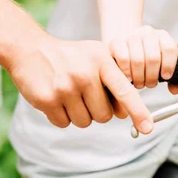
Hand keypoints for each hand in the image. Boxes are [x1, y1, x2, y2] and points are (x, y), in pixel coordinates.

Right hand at [7, 35, 152, 132]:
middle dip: (98, 111)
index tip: (148, 128)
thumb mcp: (96, 56)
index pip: (125, 91)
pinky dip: (63, 117)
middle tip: (86, 95)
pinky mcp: (47, 100)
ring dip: (80, 115)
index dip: (138, 112)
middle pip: (105, 115)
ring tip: (70, 94)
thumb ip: (115, 80)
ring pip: (85, 122)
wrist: (29, 49)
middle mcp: (85, 74)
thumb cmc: (71, 57)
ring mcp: (65, 88)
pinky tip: (57, 99)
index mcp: (102, 61)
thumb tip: (125, 113)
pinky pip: (65, 123)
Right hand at [108, 26, 177, 94]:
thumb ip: (172, 78)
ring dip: (139, 77)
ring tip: (140, 83)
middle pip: (153, 57)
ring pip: (138, 60)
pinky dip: (127, 71)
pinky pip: (123, 58)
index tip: (166, 76)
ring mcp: (131, 36)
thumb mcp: (161, 66)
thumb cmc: (146, 59)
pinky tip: (129, 77)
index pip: (169, 48)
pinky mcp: (116, 43)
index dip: (169, 65)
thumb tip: (174, 89)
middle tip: (150, 84)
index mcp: (162, 36)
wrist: (126, 49)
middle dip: (152, 76)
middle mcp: (147, 33)